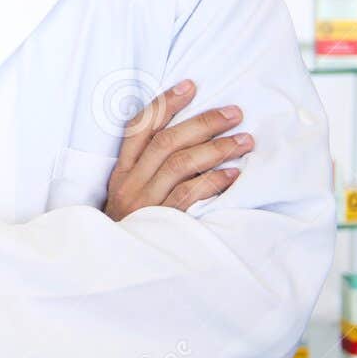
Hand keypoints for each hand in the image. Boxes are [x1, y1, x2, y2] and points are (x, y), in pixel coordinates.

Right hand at [103, 79, 250, 220]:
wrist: (112, 273)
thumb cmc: (133, 229)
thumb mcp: (130, 196)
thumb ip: (149, 171)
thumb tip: (188, 140)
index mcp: (122, 172)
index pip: (139, 127)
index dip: (165, 104)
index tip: (191, 85)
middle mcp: (130, 183)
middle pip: (166, 141)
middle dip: (203, 122)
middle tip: (234, 112)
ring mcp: (144, 203)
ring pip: (180, 164)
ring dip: (216, 148)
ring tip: (245, 140)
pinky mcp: (161, 223)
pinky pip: (189, 196)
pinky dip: (213, 181)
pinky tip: (234, 173)